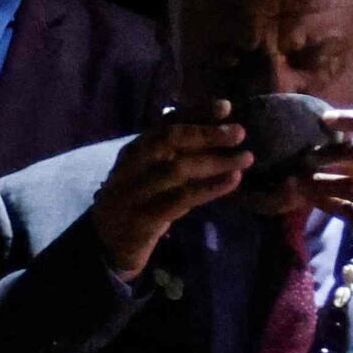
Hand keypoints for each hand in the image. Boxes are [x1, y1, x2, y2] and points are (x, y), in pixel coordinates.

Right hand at [86, 108, 254, 280]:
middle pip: (168, 141)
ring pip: (177, 169)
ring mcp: (134, 193)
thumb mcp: (151, 176)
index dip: (196, 112)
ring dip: (215, 161)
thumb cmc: (137, 204)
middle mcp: (130, 167)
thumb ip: (174, 156)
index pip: (165, 124)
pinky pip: (180, 199)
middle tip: (239, 132)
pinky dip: (209, 188)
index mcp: (133, 152)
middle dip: (207, 133)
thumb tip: (218, 131)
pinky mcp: (143, 219)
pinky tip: (232, 181)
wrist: (107, 246)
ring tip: (245, 158)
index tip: (226, 107)